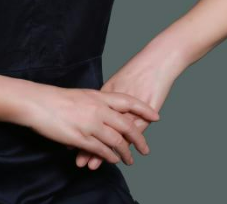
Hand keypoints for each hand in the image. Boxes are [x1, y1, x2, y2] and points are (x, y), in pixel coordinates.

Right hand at [25, 83, 159, 166]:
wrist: (38, 102)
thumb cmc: (57, 98)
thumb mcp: (82, 95)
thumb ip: (96, 102)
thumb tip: (106, 109)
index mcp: (98, 96)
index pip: (128, 101)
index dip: (143, 109)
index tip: (156, 116)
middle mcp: (98, 109)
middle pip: (126, 125)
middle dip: (139, 138)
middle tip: (146, 149)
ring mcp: (90, 124)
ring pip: (116, 140)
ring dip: (125, 152)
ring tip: (131, 160)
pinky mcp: (81, 137)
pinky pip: (101, 150)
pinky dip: (110, 156)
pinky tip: (114, 160)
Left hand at [74, 55, 176, 169]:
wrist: (158, 61)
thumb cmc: (140, 71)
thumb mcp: (119, 84)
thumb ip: (108, 100)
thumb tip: (93, 115)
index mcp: (107, 93)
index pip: (91, 117)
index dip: (80, 131)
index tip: (69, 145)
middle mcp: (115, 100)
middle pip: (98, 127)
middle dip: (87, 145)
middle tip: (77, 160)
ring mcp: (128, 106)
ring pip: (111, 133)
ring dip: (101, 150)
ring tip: (91, 165)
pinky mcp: (143, 111)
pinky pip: (129, 131)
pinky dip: (122, 143)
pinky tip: (116, 154)